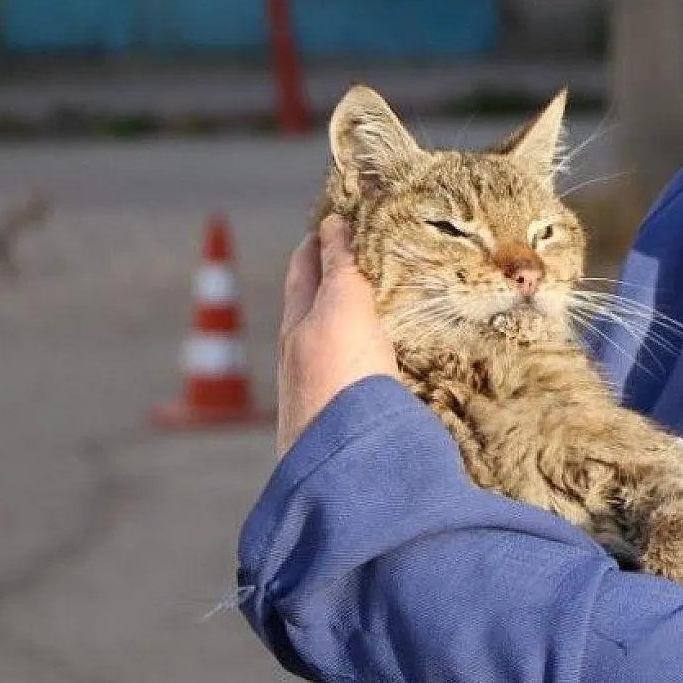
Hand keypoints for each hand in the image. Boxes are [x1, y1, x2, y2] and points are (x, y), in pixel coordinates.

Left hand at [276, 215, 399, 457]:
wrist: (343, 463)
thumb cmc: (337, 377)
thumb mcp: (341, 308)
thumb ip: (340, 269)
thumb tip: (334, 225)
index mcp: (297, 322)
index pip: (304, 268)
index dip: (320, 241)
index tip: (339, 219)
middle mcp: (302, 355)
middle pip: (314, 305)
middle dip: (330, 279)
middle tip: (359, 253)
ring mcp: (322, 388)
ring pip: (333, 342)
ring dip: (349, 318)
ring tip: (378, 301)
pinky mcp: (347, 415)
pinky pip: (355, 371)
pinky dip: (366, 353)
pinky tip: (385, 359)